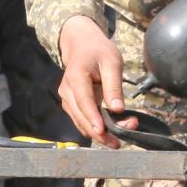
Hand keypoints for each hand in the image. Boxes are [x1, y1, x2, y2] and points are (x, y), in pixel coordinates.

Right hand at [58, 15, 125, 146]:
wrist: (82, 45)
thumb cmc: (99, 51)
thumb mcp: (112, 62)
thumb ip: (114, 86)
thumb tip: (118, 109)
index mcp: (76, 76)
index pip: (84, 101)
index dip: (92, 118)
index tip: (102, 131)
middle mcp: (67, 90)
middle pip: (81, 116)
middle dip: (99, 131)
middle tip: (120, 141)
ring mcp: (67, 99)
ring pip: (80, 122)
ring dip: (98, 133)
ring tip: (117, 141)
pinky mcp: (71, 105)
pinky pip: (81, 120)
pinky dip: (94, 128)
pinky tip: (109, 134)